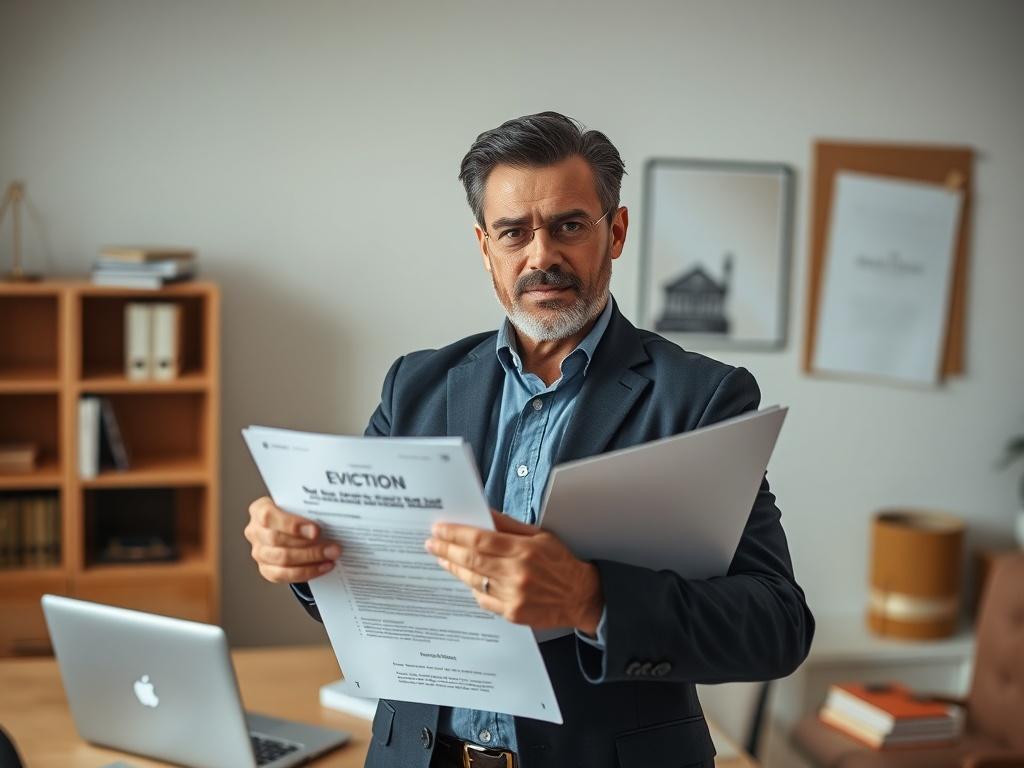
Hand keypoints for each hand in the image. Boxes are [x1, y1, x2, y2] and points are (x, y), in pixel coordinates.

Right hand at [244, 496, 339, 582]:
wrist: (292, 528)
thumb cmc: (296, 513)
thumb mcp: (299, 505)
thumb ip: (307, 510)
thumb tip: (330, 518)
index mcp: (260, 509)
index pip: (269, 516)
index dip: (292, 524)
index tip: (315, 530)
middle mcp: (255, 531)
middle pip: (277, 540)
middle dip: (309, 546)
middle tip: (333, 547)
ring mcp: (258, 551)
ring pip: (281, 559)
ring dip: (310, 559)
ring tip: (331, 556)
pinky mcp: (265, 569)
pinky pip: (283, 575)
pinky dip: (306, 572)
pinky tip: (323, 567)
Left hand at [425, 510, 603, 633]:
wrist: (581, 596)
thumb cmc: (560, 562)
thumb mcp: (540, 536)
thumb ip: (509, 525)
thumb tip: (485, 513)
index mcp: (523, 550)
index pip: (480, 539)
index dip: (455, 534)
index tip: (439, 529)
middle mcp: (516, 573)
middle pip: (471, 559)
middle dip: (447, 550)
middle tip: (432, 543)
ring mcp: (513, 596)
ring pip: (473, 580)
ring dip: (454, 568)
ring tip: (443, 559)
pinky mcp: (512, 614)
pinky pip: (483, 600)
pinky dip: (473, 587)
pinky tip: (467, 578)